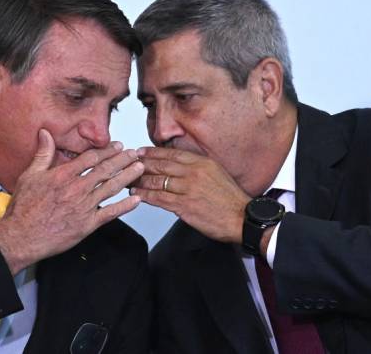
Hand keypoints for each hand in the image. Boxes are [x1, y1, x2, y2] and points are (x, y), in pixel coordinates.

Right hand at [0, 129, 143, 273]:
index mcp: (63, 175)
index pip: (91, 158)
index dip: (107, 150)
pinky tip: (136, 199)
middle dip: (123, 159)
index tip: (117, 146)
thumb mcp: (29, 175)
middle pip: (105, 170)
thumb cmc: (23, 208)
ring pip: (112, 187)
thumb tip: (45, 133)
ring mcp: (84, 206)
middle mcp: (77, 189)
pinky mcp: (88, 224)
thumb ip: (42, 154)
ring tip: (139, 168)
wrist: (22, 237)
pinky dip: (125, 206)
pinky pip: (111, 213)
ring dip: (128, 176)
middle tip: (134, 153)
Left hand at [131, 147, 250, 243]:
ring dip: (140, 180)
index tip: (140, 152)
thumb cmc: (231, 199)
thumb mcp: (217, 173)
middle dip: (141, 164)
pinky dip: (146, 195)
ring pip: (158, 181)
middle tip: (128, 163)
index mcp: (202, 162)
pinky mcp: (184, 206)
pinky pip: (160, 198)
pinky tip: (137, 194)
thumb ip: (198, 167)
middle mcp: (194, 173)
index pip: (171, 154)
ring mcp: (188, 189)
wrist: (242, 218)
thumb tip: (180, 164)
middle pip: (161, 165)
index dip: (153, 152)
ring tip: (128, 180)